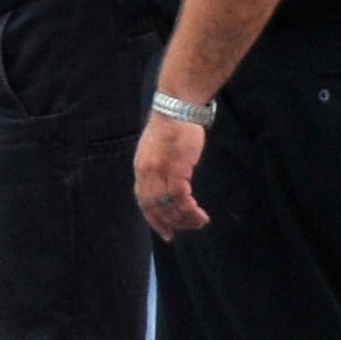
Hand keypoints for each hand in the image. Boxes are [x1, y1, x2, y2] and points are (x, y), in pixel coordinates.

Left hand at [136, 110, 210, 238]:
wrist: (177, 107)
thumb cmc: (172, 126)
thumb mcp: (158, 149)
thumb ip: (159, 167)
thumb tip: (168, 184)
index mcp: (141, 168)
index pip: (143, 200)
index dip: (153, 218)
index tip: (165, 232)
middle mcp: (146, 172)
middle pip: (154, 207)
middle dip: (169, 223)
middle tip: (183, 231)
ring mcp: (160, 171)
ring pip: (169, 205)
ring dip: (184, 218)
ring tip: (199, 223)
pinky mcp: (176, 168)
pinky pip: (181, 197)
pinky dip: (190, 209)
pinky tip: (200, 214)